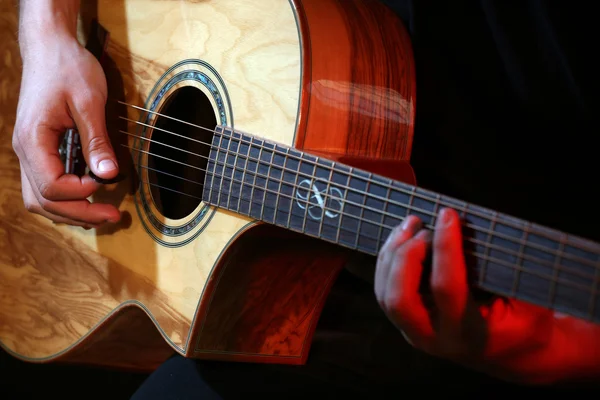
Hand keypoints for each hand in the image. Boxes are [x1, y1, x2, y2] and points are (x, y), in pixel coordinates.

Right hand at [12, 28, 120, 227]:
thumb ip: (97, 140)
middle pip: (43, 201)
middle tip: (112, 216)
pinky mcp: (39, 150)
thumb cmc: (67, 68)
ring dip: (70, 212)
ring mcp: (29, 152)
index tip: (105, 183)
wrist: (50, 48)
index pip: (51, 186)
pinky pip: (45, 185)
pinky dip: (65, 198)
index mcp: (32, 140)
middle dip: (79, 214)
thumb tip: (109, 173)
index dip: (80, 192)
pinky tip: (88, 197)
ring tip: (101, 214)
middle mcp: (24, 150)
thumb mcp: (89, 102)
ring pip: (40, 198)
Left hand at [374, 208, 595, 383]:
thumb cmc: (525, 323)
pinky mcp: (404, 323)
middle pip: (400, 299)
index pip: (447, 288)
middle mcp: (435, 338)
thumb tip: (484, 231)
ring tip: (412, 223)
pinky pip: (383, 291)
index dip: (446, 248)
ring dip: (392, 253)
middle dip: (406, 256)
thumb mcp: (531, 304)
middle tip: (423, 226)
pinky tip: (403, 237)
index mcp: (469, 334)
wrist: (512, 355)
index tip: (449, 215)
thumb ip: (507, 275)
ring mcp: (414, 333)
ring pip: (385, 295)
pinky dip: (388, 260)